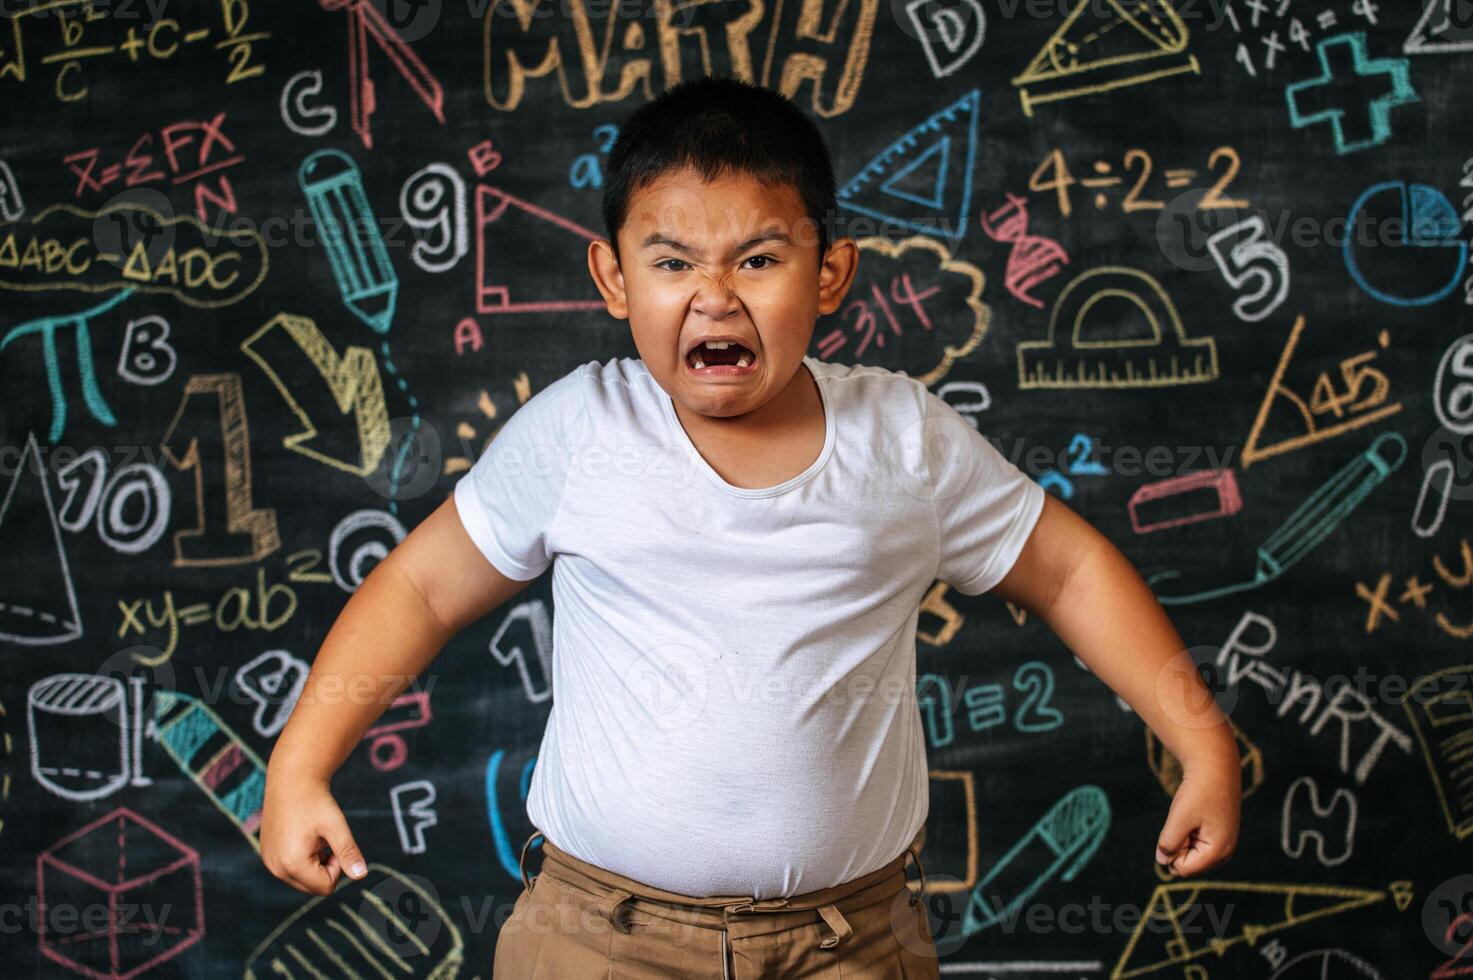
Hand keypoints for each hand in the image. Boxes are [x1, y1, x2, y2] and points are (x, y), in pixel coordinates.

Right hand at [260, 765, 368, 895]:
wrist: (291, 780)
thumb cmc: (316, 801)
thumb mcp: (336, 826)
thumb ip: (348, 853)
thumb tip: (361, 875)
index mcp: (292, 864)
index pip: (326, 887)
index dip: (337, 866)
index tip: (333, 843)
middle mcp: (276, 868)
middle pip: (313, 887)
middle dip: (325, 868)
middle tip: (324, 840)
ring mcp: (269, 863)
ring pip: (302, 880)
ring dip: (313, 863)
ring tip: (312, 837)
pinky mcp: (267, 856)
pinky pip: (290, 869)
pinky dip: (301, 858)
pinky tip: (301, 836)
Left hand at [1155, 756, 1240, 876]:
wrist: (1214, 766)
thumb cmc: (1198, 791)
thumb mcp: (1179, 818)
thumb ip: (1169, 843)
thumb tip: (1162, 862)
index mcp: (1219, 852)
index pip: (1183, 869)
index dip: (1172, 849)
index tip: (1180, 825)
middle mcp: (1225, 853)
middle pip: (1187, 864)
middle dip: (1179, 845)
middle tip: (1187, 820)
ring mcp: (1224, 845)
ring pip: (1190, 853)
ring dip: (1183, 837)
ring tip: (1193, 816)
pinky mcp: (1219, 836)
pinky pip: (1195, 843)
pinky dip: (1189, 830)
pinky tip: (1197, 814)